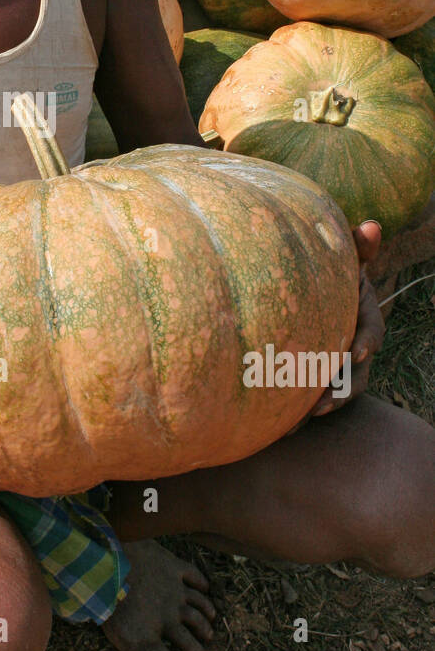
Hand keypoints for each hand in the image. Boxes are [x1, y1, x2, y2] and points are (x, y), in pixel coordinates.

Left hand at [309, 220, 384, 417]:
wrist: (303, 298)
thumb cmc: (325, 274)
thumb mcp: (341, 259)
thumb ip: (356, 246)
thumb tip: (372, 225)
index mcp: (362, 318)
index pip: (371, 333)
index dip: (366, 343)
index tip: (357, 352)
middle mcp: (355, 348)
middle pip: (355, 375)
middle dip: (341, 390)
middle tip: (323, 402)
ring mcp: (339, 369)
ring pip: (336, 394)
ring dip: (321, 406)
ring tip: (303, 418)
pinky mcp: (318, 382)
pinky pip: (312, 402)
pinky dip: (297, 414)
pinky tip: (278, 425)